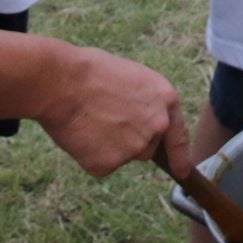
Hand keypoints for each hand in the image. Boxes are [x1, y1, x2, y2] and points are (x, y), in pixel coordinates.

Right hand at [37, 44, 187, 177]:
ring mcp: (134, 148)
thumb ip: (144, 103)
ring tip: (88, 121)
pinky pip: (99, 165)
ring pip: (121, 156)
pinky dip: (88, 155)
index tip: (182, 171)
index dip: (180, 156)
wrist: (60, 82)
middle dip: (128, 140)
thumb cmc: (89, 71)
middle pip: (146, 148)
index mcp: (165, 99)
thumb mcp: (131, 77)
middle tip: (102, 120)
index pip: (179, 136)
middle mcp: (156, 126)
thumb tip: (138, 118)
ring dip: (107, 147)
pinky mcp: (110, 164)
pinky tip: (79, 134)